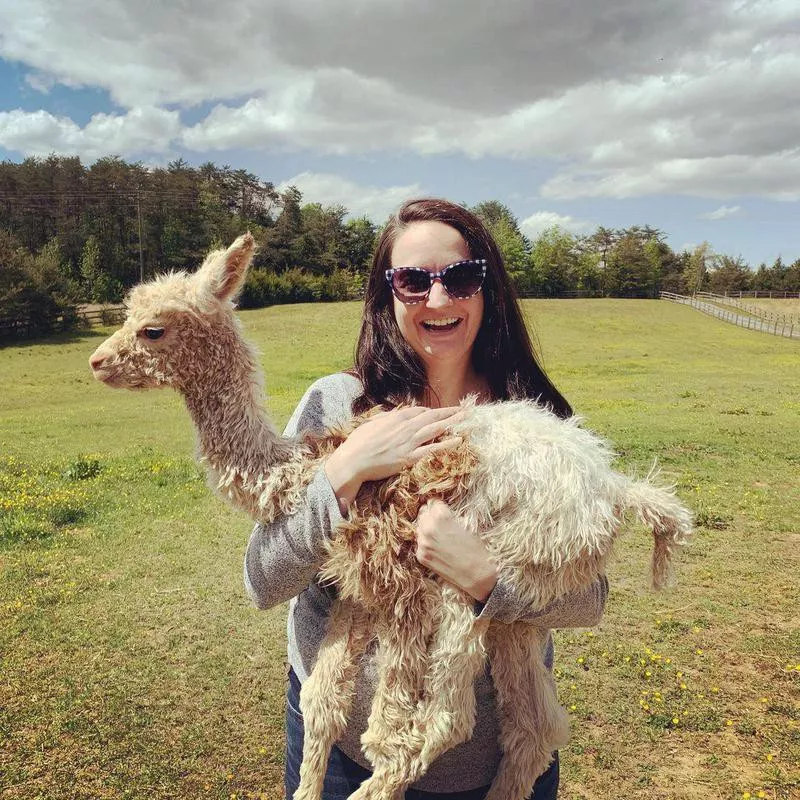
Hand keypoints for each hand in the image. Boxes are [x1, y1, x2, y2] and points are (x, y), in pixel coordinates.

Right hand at [324, 406, 462, 513]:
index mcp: (395, 418)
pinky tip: (459, 440)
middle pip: (432, 417)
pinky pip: (432, 449)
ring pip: (435, 429)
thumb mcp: (370, 424)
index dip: (432, 411)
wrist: (353, 461)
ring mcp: (408, 442)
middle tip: (464, 409)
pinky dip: (447, 444)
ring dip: (453, 423)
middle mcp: (405, 428)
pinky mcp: (409, 457)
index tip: (441, 412)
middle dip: (449, 412)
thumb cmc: (357, 444)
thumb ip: (384, 417)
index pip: (418, 411)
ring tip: (466, 419)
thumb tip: (393, 413)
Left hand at [415, 499, 497, 602]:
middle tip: (440, 522)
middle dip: (431, 515)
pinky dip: (427, 542)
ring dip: (427, 528)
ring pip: (419, 527)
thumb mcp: (466, 525)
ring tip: (440, 535)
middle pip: (423, 513)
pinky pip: (420, 542)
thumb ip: (448, 516)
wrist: (476, 575)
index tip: (443, 510)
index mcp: (441, 516)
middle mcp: (428, 528)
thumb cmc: (475, 549)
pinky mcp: (421, 555)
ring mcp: (422, 542)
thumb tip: (438, 510)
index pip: (433, 502)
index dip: (440, 506)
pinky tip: (438, 547)